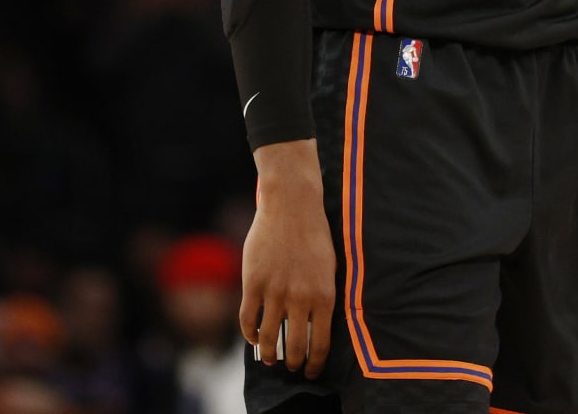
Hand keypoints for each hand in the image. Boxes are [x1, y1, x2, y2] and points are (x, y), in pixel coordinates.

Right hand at [239, 142, 336, 377]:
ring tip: (270, 358)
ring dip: (268, 353)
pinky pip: (248, 318)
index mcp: (324, 295)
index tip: (311, 371)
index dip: (315, 363)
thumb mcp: (329, 268)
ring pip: (268, 337)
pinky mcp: (253, 283)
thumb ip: (322, 297)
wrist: (292, 206)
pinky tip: (252, 338)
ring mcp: (275, 291)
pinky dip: (248, 334)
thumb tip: (317, 326)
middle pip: (294, 345)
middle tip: (291, 367)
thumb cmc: (314, 235)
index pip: (321, 343)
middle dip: (293, 363)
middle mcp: (300, 298)